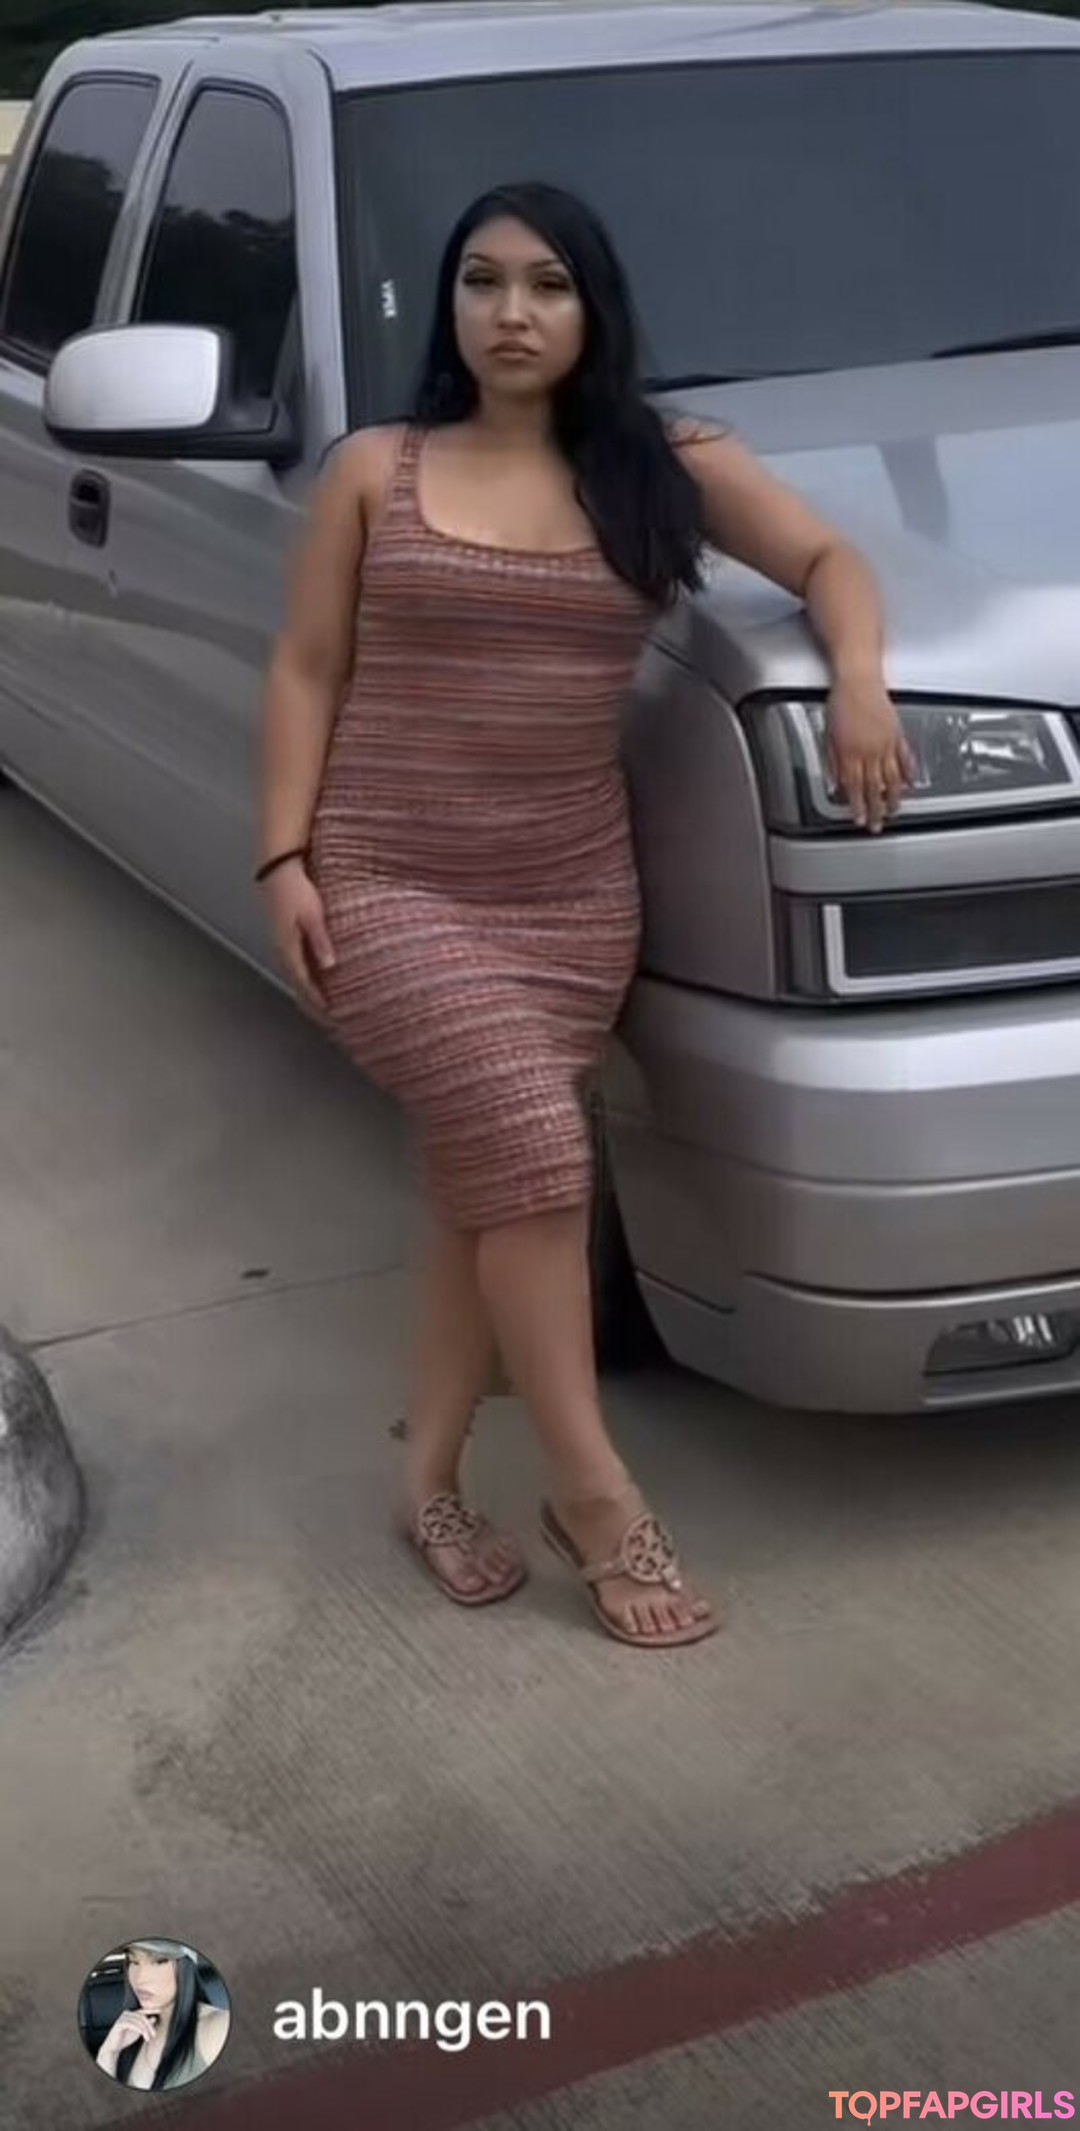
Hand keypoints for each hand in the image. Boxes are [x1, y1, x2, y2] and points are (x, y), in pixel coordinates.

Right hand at [97, 2007, 159, 2070]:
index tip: (160, 2010)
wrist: (113, 2047)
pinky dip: (140, 2030)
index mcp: (131, 2014)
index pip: (143, 2011)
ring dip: (145, 2029)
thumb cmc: (125, 2038)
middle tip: (154, 2034)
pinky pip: (132, 2024)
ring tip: (148, 2038)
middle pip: (142, 2016)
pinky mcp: (120, 2023)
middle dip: (149, 2026)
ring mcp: (123, 2018)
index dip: (152, 2010)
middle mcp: (127, 2013)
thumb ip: (145, 2025)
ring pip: (138, 2021)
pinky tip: (144, 2035)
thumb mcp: (138, 2032)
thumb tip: (154, 2018)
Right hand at [262, 857, 336, 1016]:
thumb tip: (329, 966)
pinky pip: (297, 967)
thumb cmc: (295, 888)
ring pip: (296, 979)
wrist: (277, 869)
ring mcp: (283, 946)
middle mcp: (283, 951)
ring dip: (310, 995)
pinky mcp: (286, 939)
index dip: (318, 1002)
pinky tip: (319, 983)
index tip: (332, 1016)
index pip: (304, 984)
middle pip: (298, 987)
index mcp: (288, 948)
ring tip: (326, 1010)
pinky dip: (308, 981)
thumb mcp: (312, 914)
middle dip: (313, 1007)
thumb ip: (320, 940)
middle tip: (331, 1022)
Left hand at [824, 676, 917, 833]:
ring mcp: (886, 744)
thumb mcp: (829, 735)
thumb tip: (836, 782)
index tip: (860, 820)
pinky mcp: (897, 734)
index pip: (854, 788)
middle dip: (876, 809)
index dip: (858, 807)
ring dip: (893, 797)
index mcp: (850, 753)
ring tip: (895, 810)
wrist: (858, 680)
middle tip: (878, 824)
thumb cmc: (841, 702)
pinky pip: (905, 758)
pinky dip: (908, 772)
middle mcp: (870, 751)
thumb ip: (834, 761)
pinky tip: (911, 782)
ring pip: (892, 778)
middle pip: (874, 787)